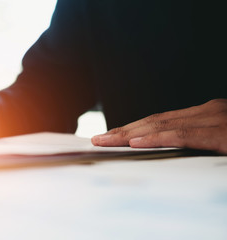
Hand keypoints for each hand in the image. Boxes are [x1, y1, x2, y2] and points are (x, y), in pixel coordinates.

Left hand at [91, 99, 226, 153]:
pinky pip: (182, 136)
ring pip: (161, 126)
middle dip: (123, 131)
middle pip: (155, 121)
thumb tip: (173, 150)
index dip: (132, 128)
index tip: (111, 136)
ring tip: (106, 141)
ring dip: (129, 134)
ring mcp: (213, 119)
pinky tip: (136, 144)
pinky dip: (156, 139)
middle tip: (99, 139)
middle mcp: (206, 112)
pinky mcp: (221, 134)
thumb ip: (199, 141)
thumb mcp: (222, 139)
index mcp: (204, 113)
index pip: (160, 120)